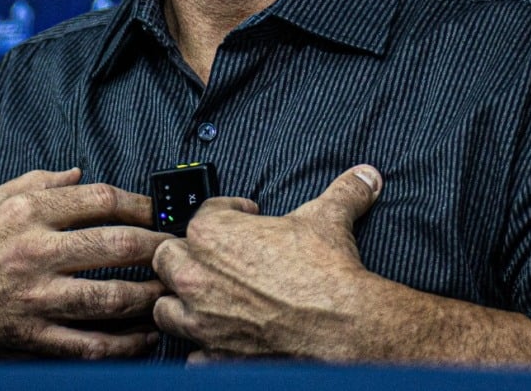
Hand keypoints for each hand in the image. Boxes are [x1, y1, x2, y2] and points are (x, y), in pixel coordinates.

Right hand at [0, 168, 170, 361]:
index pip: (100, 200)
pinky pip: (89, 344)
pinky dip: (124, 344)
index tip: (160, 210)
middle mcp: (33, 252)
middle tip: (180, 248)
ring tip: (171, 289)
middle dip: (159, 246)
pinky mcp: (31, 336)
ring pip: (110, 297)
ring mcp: (34, 297)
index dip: (140, 203)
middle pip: (116, 245)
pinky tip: (145, 336)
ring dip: (150, 294)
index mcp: (25, 212)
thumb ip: (37, 183)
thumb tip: (79, 173)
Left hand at [151, 165, 381, 360]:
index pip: (201, 213)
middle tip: (214, 255)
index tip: (243, 216)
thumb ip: (344, 190)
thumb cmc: (326, 272)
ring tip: (205, 298)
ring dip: (181, 302)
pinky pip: (192, 354)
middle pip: (167, 258)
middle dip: (186, 255)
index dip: (225, 211)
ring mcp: (202, 320)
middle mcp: (197, 276)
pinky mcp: (215, 354)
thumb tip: (365, 176)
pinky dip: (203, 347)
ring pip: (166, 308)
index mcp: (212, 234)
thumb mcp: (330, 217)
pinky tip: (222, 337)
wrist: (341, 325)